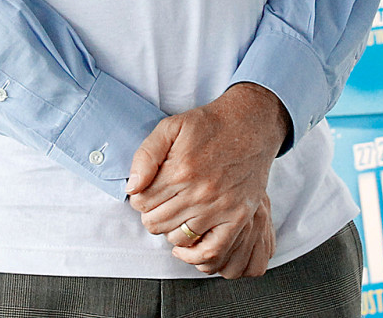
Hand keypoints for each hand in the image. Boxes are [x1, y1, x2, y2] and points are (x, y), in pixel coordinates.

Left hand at [126, 83, 287, 278]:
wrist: (250, 125)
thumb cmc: (209, 126)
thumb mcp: (170, 127)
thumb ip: (146, 155)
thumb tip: (132, 188)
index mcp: (180, 170)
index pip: (141, 203)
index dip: (139, 198)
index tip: (148, 192)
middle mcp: (200, 192)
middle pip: (156, 223)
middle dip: (152, 215)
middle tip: (162, 203)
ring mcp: (220, 207)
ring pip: (178, 239)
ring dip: (171, 231)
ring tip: (176, 216)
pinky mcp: (239, 217)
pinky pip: (211, 252)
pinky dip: (195, 256)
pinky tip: (188, 246)